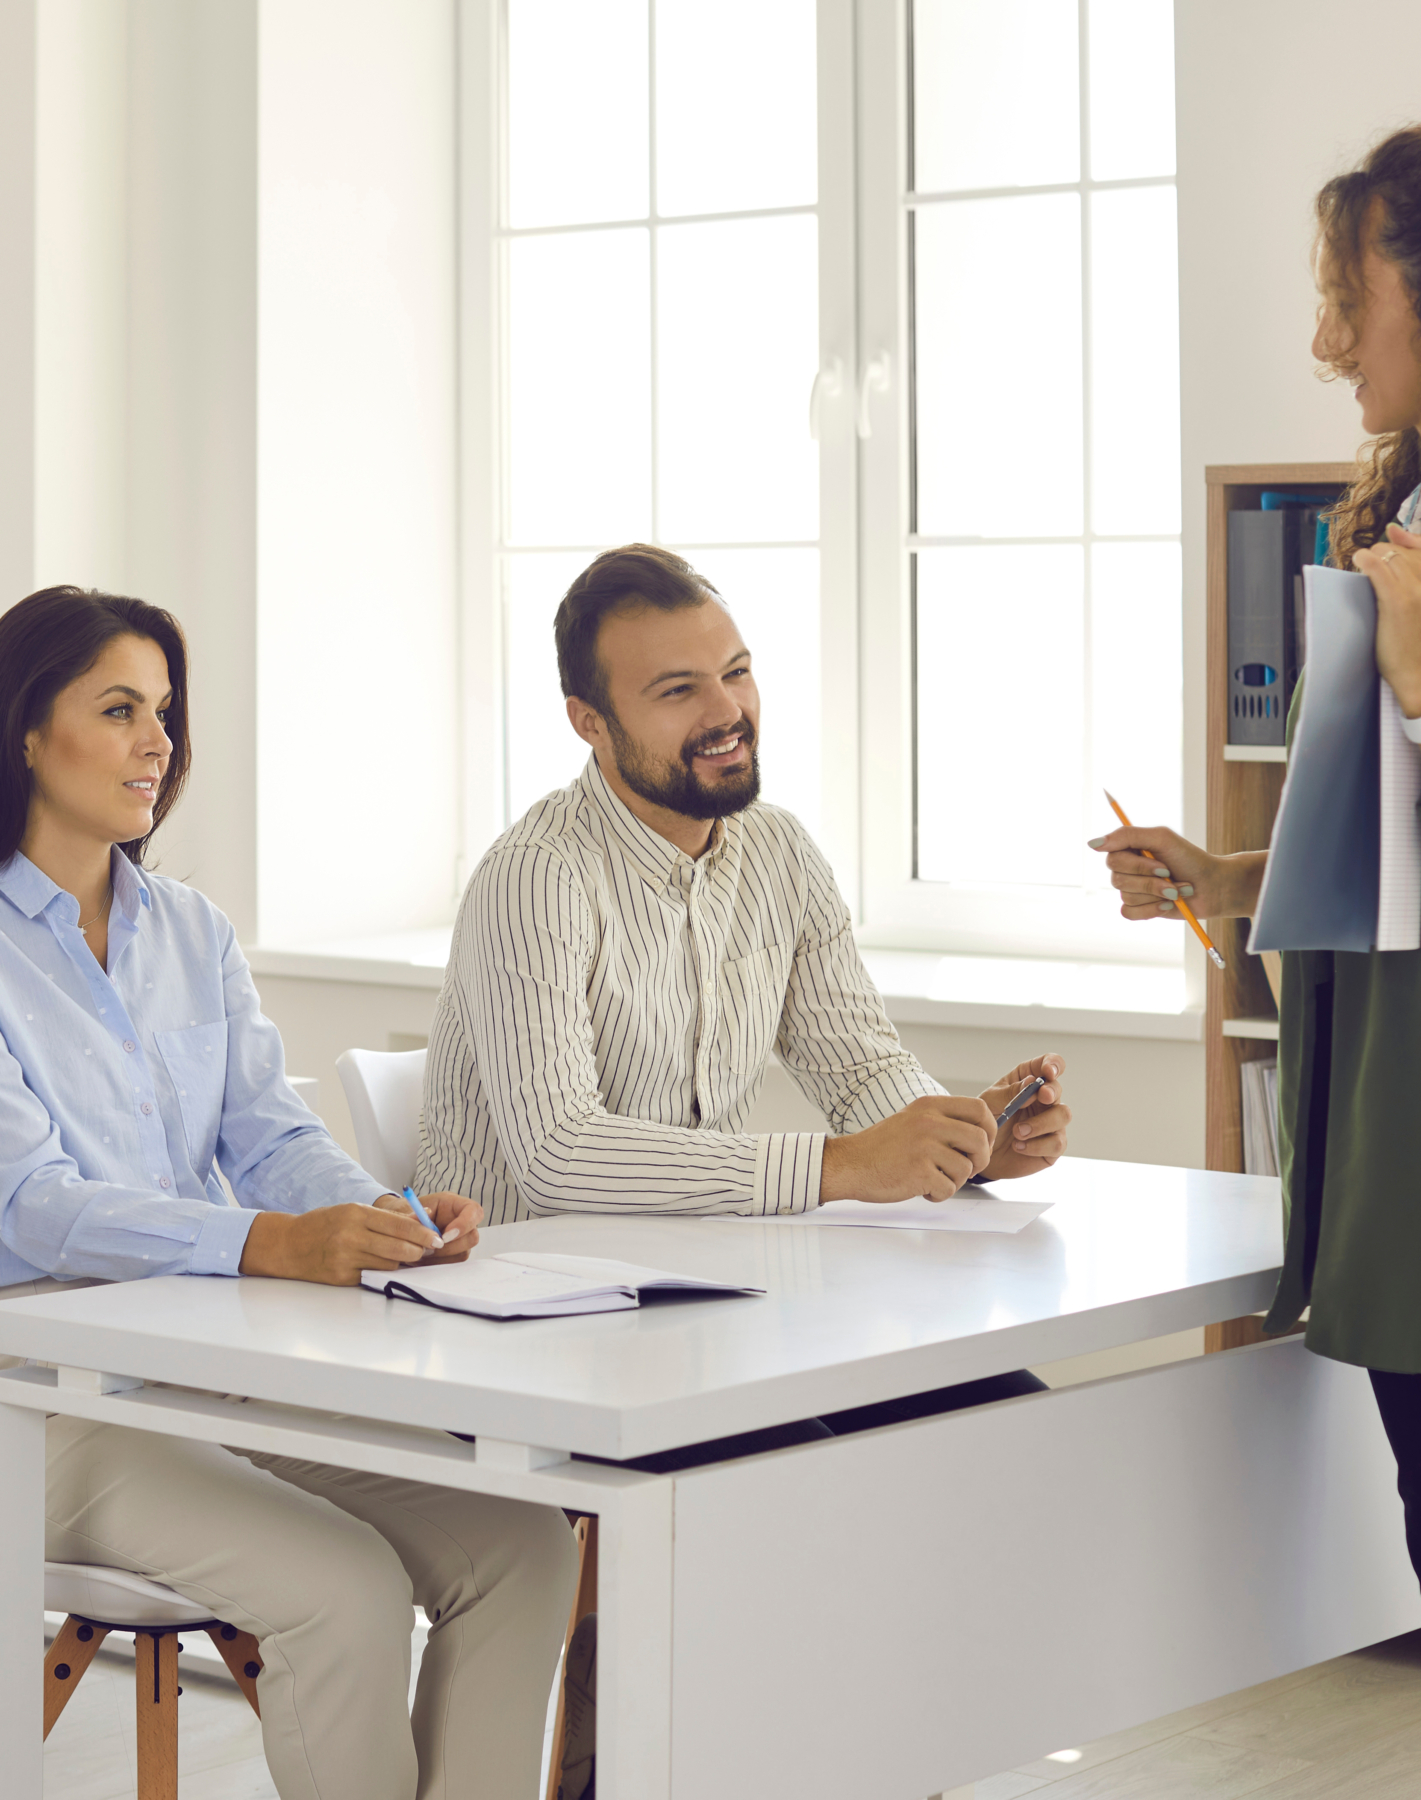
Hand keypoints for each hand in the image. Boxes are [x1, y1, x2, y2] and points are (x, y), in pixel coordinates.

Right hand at [240, 1203, 442, 1285]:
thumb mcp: (352, 1210)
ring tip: (403, 1256)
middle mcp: (351, 1236)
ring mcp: (345, 1259)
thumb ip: (385, 1216)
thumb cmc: (323, 1224)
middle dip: (418, 1251)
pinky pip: (373, 1276)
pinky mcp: (342, 1277)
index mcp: (356, 1214)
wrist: (288, 1244)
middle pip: (398, 1248)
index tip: (437, 1238)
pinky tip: (381, 1264)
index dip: (422, 1234)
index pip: (399, 1225)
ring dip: (400, 1262)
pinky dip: (382, 1271)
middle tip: (428, 1251)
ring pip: (389, 1265)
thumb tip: (420, 1217)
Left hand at [373, 1190, 480, 1265]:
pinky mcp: (452, 1253)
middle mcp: (460, 1221)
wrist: (396, 1226)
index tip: (445, 1235)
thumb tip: (417, 1221)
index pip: (473, 1211)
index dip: (464, 1224)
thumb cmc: (404, 1213)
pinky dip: (438, 1263)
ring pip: (463, 1253)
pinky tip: (423, 1259)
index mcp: (452, 1204)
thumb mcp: (405, 1210)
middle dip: (451, 1246)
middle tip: (430, 1248)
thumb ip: (411, 1216)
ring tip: (421, 1253)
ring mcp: (458, 1239)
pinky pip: (453, 1263)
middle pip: (472, 1236)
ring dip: (442, 1257)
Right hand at [819, 1095, 995, 1203]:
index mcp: (929, 1106)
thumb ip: (944, 1121)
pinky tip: (922, 1188)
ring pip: (966, 1168)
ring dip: (954, 1180)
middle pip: (980, 1140)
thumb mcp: (913, 1120)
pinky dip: (939, 1194)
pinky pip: (949, 1188)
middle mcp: (929, 1122)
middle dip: (980, 1160)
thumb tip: (980, 1133)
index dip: (990, 1128)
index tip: (983, 1144)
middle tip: (967, 1168)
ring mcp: (924, 1147)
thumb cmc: (882, 1147)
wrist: (849, 1164)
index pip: (979, 1108)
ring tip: (932, 1178)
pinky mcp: (919, 1172)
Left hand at [977, 1056, 1069, 1180]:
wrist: (980, 1154)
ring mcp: (1050, 1123)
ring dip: (1041, 1123)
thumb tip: (1031, 1081)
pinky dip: (1037, 1145)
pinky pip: (1057, 1143)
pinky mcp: (1052, 1146)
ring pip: (1063, 1115)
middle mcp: (1043, 1100)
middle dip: (1051, 1091)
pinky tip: (1019, 1146)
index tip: (1048, 1072)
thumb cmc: (985, 1122)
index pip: (1050, 1064)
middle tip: (1041, 1096)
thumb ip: (1009, 1092)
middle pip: (1057, 1089)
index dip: (1053, 1064)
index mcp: (1029, 1081)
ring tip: (1018, 1132)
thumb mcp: (989, 1103)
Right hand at [1087, 825, 1264, 921]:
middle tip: (1171, 877)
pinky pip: (1129, 913)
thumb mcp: (1161, 838)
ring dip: (1157, 895)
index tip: (1162, 865)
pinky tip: (1166, 905)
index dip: (1137, 866)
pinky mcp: (1138, 909)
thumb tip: (1092, 843)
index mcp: (1128, 849)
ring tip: (1177, 890)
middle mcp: (1126, 869)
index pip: (1111, 857)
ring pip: (1126, 896)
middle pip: (1117, 879)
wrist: (1212, 886)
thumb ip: (1127, 835)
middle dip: (1150, 882)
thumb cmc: (1189, 859)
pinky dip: (1151, 910)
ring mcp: (1132, 890)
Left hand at [1357, 522, 1420, 717]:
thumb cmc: (1417, 645)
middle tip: (1373, 569)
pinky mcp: (1399, 602)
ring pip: (1390, 556)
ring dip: (1373, 558)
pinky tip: (1358, 560)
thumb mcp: (1418, 606)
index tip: (1392, 539)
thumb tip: (1393, 532)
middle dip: (1384, 553)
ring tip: (1365, 570)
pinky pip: (1379, 570)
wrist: (1419, 675)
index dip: (1405, 541)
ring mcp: (1417, 592)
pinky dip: (1366, 560)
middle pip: (1402, 551)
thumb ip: (1411, 572)